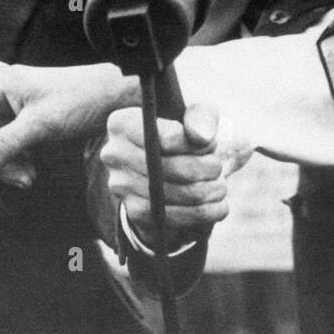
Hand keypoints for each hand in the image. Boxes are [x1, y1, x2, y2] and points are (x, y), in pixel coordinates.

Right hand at [0, 62, 133, 189]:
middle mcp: (2, 93)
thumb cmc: (79, 98)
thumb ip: (8, 142)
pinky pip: (5, 145)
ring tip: (21, 181)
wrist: (112, 97)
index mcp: (0, 83)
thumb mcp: (42, 122)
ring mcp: (13, 108)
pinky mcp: (25, 122)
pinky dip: (11, 162)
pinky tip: (26, 176)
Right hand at [100, 103, 231, 245]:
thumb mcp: (194, 117)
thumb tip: (202, 137)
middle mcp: (113, 154)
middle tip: (218, 167)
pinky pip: (173, 217)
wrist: (167, 165)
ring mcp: (121, 185)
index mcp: (122, 123)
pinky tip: (218, 205)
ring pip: (173, 194)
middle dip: (204, 168)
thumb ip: (202, 117)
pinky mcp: (134, 211)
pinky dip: (203, 213)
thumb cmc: (183, 134)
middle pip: (167, 167)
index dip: (191, 143)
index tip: (210, 144)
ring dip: (207, 192)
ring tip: (220, 186)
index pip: (157, 135)